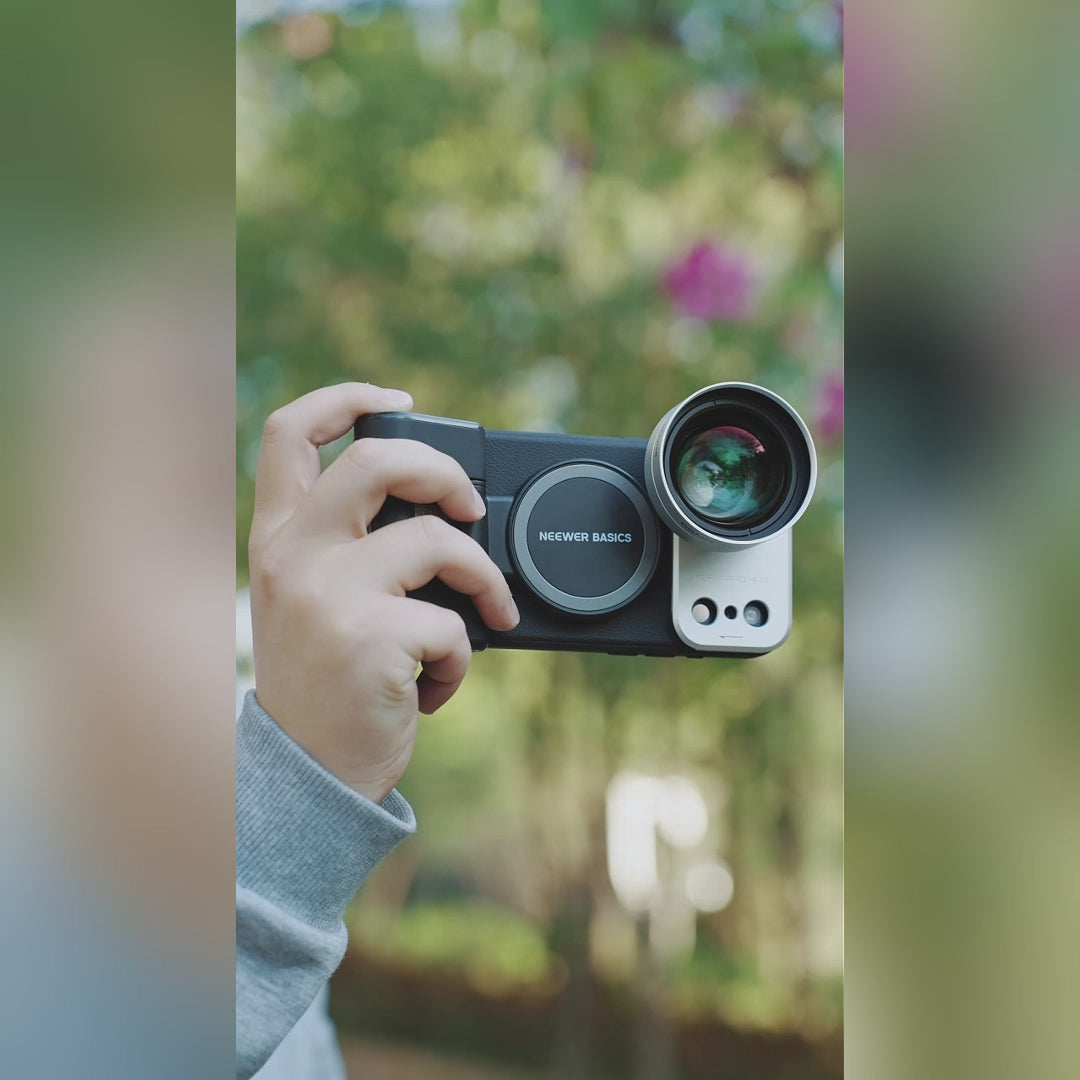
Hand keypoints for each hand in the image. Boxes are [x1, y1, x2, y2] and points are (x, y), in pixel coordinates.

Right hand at [248, 383, 518, 802]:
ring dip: (485, 578)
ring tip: (488, 614)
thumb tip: (441, 507)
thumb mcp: (311, 602)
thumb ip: (349, 547)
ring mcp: (328, 597)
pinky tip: (440, 683)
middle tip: (471, 511)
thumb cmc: (326, 685)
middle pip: (377, 460)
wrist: (308, 776)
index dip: (347, 397)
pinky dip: (465, 655)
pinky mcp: (369, 642)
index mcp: (278, 539)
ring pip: (439, 540)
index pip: (290, 432)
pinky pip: (454, 624)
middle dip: (446, 473)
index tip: (399, 401)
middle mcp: (294, 558)